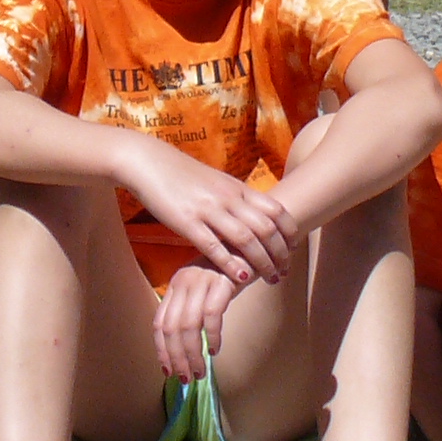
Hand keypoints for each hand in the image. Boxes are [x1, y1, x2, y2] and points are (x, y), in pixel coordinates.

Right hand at [117, 144, 295, 288]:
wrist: (148, 162)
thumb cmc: (182, 174)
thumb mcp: (216, 181)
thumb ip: (235, 196)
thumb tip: (254, 213)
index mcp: (237, 188)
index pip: (276, 210)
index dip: (289, 232)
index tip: (293, 249)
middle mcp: (228, 198)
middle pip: (267, 228)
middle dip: (281, 253)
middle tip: (285, 271)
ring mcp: (208, 209)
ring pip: (246, 239)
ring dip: (263, 262)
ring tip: (270, 279)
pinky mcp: (187, 222)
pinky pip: (215, 247)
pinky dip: (231, 264)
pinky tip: (241, 278)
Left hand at [154, 263, 243, 385]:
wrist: (251, 251)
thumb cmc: (226, 277)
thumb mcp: (201, 291)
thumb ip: (189, 312)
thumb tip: (181, 349)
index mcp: (175, 285)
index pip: (160, 323)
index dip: (162, 350)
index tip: (169, 371)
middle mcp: (184, 282)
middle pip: (172, 328)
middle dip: (177, 358)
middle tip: (186, 377)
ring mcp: (201, 281)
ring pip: (189, 326)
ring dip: (193, 353)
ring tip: (200, 370)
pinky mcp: (221, 282)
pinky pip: (212, 316)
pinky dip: (212, 336)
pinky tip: (215, 349)